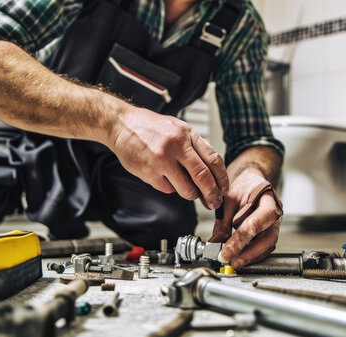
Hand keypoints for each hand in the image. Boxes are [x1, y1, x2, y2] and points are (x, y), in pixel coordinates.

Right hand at [108, 106, 228, 208]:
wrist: (122, 124)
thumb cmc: (152, 128)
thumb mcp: (178, 129)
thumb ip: (194, 148)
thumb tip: (212, 175)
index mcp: (187, 134)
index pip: (213, 159)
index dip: (222, 178)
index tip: (223, 190)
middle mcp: (176, 145)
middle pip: (203, 176)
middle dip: (212, 194)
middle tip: (214, 203)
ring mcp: (161, 159)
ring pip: (186, 189)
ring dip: (191, 194)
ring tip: (187, 189)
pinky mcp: (148, 171)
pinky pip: (167, 189)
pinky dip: (170, 187)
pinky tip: (163, 176)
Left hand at [208, 169, 282, 267]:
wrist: (252, 181)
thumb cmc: (243, 186)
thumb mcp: (228, 199)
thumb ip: (223, 222)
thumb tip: (214, 244)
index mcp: (267, 199)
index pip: (254, 223)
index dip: (239, 240)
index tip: (226, 252)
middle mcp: (276, 212)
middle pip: (268, 238)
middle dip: (249, 253)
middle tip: (232, 262)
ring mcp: (276, 223)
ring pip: (268, 245)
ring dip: (251, 256)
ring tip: (234, 262)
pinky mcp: (271, 231)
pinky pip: (265, 246)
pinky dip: (253, 254)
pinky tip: (241, 257)